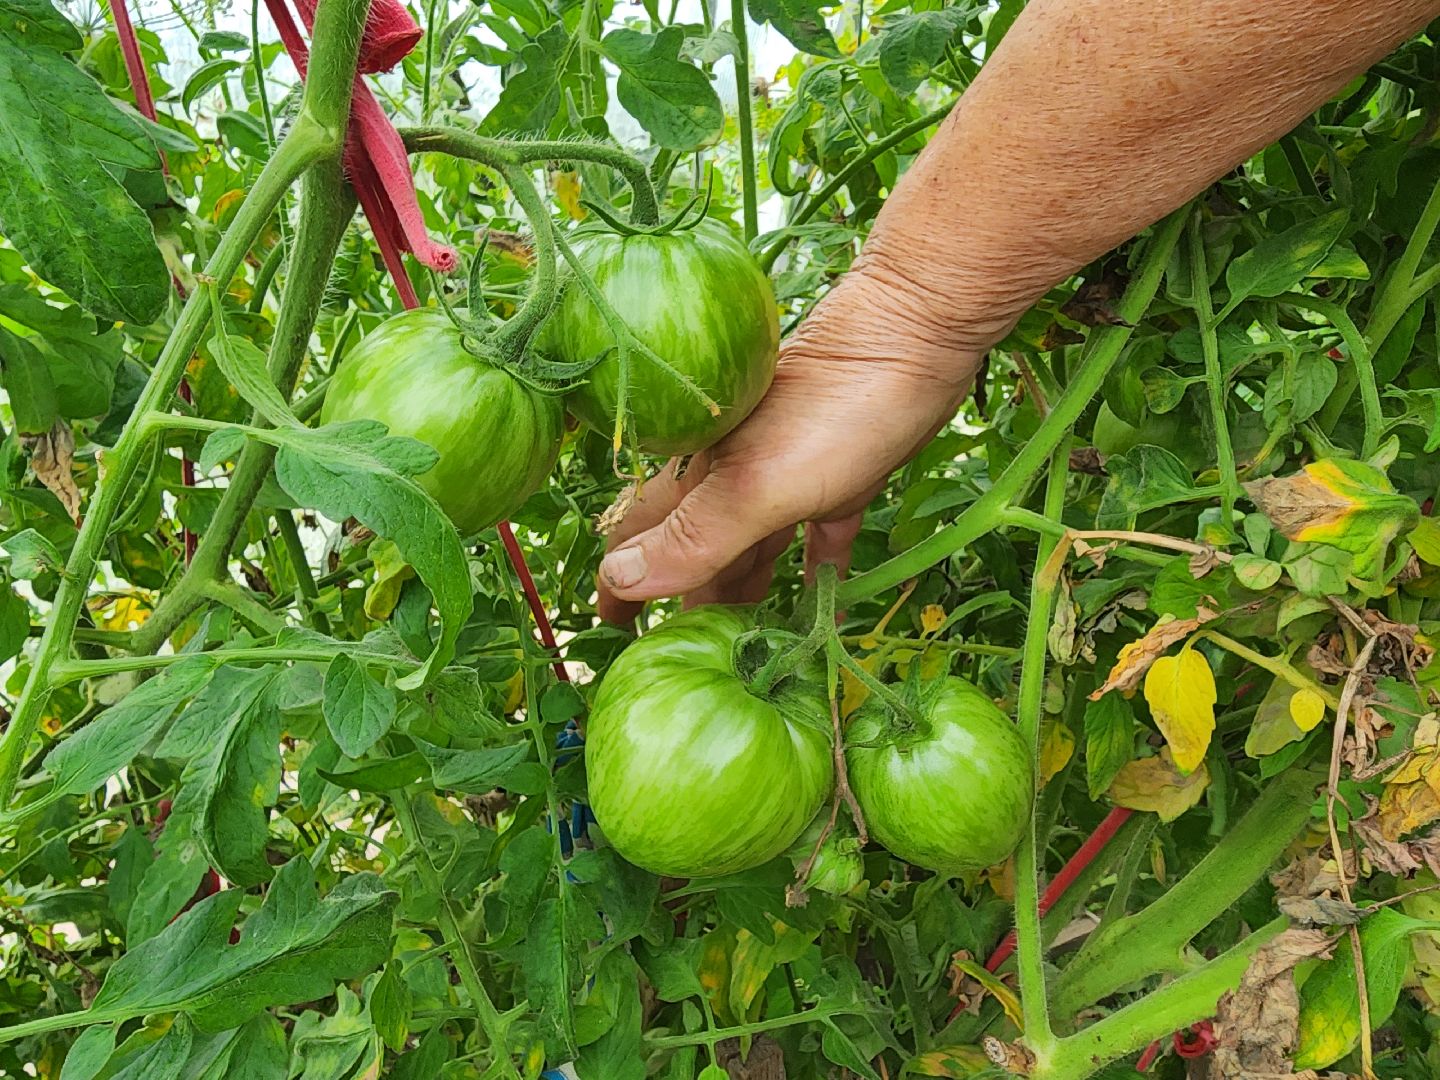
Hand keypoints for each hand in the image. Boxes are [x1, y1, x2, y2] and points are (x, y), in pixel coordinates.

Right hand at [596, 265, 980, 622]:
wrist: (921, 331)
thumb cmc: (836, 406)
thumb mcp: (759, 483)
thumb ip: (694, 534)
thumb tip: (617, 579)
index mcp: (700, 479)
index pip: (641, 538)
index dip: (621, 585)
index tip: (606, 633)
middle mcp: (734, 481)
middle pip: (696, 553)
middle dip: (684, 603)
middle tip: (679, 662)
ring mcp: (789, 480)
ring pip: (751, 551)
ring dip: (741, 598)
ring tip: (738, 652)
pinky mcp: (843, 483)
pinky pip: (817, 546)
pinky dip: (815, 581)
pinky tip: (820, 617)